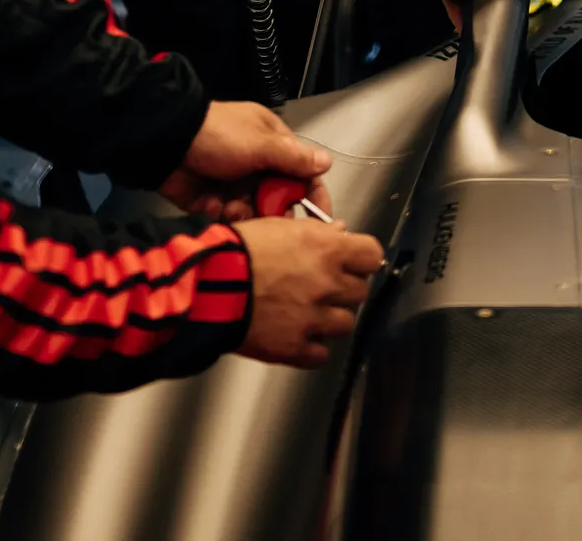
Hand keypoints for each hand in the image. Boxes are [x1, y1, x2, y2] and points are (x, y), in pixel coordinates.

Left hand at [158, 101, 331, 222]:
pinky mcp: (213, 201)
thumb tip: (326, 163)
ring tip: (232, 208)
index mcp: (273, 145)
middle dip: (273, 210)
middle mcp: (257, 166)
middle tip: (264, 214)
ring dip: (245, 213)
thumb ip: (293, 158)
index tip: (319, 221)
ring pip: (254, 212)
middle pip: (278, 198)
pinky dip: (223, 214)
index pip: (302, 173)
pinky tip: (213, 205)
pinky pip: (229, 217)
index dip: (312, 196)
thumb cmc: (219, 136)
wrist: (168, 144)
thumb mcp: (260, 144)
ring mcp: (234, 185)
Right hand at [235, 214, 384, 369]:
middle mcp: (326, 284)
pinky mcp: (295, 348)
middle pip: (360, 291)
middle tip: (326, 286)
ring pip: (345, 324)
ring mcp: (312, 319)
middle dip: (345, 288)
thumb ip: (316, 231)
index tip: (355, 261)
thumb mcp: (280, 227)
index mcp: (326, 250)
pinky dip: (313, 348)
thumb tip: (339, 231)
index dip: (363, 258)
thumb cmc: (240, 251)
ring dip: (331, 319)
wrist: (210, 287)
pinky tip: (299, 336)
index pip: (372, 255)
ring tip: (311, 312)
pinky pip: (321, 355)